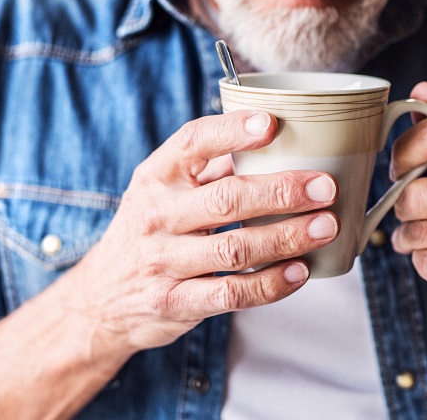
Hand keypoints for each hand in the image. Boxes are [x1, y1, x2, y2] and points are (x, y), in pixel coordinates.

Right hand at [57, 110, 340, 352]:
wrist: (101, 298)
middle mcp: (156, 216)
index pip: (192, 143)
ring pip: (235, 248)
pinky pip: (232, 294)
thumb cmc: (148, 231)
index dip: (232, 131)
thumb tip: (274, 138)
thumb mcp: (162, 190)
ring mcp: (164, 262)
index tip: (272, 123)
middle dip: (282, 192)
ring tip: (326, 226)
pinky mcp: (176, 302)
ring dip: (287, 237)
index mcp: (155, 177)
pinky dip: (271, 284)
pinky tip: (300, 271)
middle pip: (226, 199)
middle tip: (325, 187)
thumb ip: (210, 166)